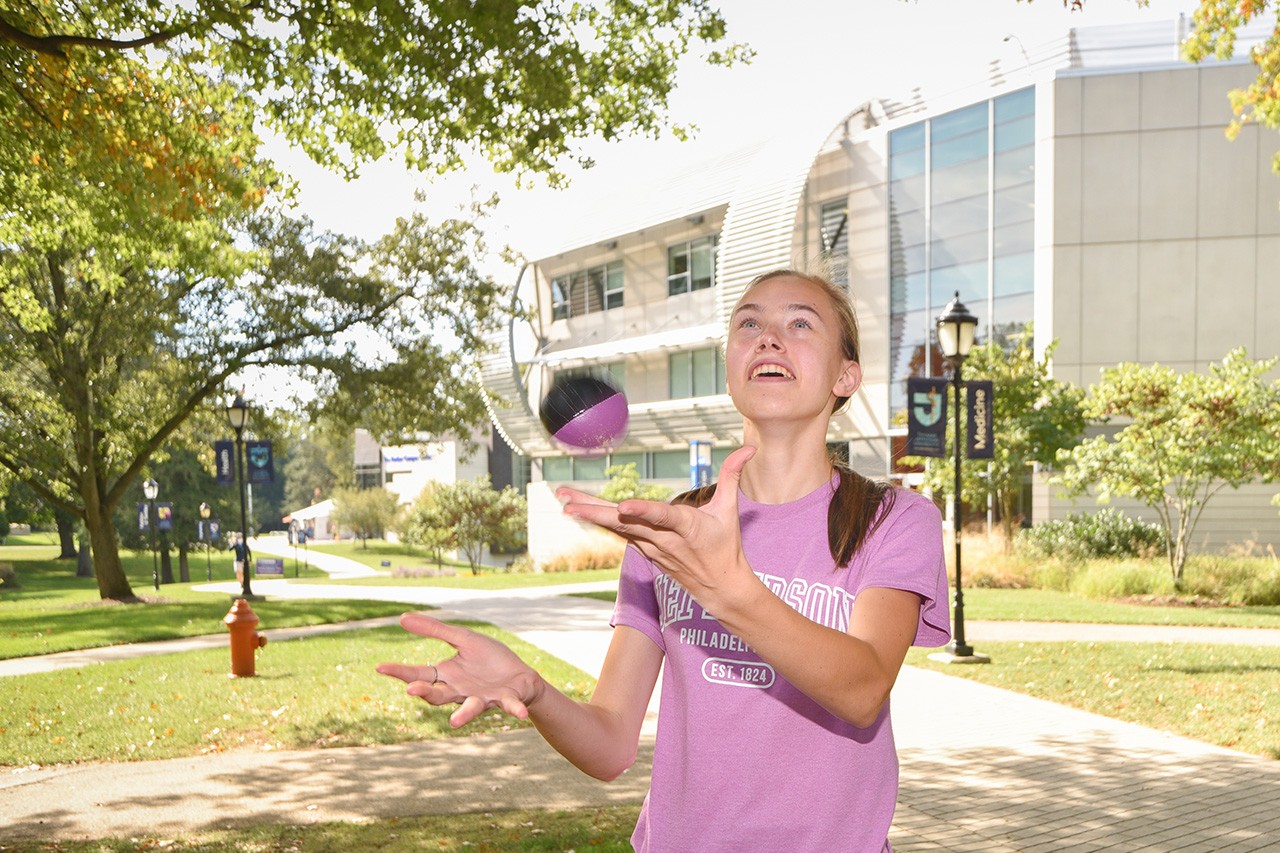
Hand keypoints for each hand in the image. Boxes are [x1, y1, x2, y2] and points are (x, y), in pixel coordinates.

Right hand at [376, 613, 545, 727]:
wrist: (521, 676)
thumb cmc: (489, 659)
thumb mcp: (463, 639)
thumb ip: (435, 630)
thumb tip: (402, 617)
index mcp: (448, 676)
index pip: (419, 674)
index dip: (400, 672)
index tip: (379, 667)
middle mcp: (461, 692)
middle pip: (439, 695)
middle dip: (426, 693)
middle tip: (412, 690)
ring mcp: (483, 698)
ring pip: (470, 708)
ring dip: (464, 715)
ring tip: (455, 722)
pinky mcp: (506, 700)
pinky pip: (509, 706)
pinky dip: (514, 710)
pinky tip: (520, 715)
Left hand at [559, 446, 758, 610]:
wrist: (719, 588)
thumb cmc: (725, 547)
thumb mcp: (730, 511)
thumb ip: (732, 476)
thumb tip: (748, 450)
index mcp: (686, 528)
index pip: (662, 517)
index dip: (643, 511)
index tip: (624, 506)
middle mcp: (663, 539)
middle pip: (625, 524)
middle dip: (595, 512)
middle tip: (567, 501)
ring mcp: (650, 548)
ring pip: (616, 529)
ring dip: (589, 514)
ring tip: (563, 499)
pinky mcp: (644, 551)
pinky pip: (617, 534)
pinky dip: (598, 522)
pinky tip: (579, 510)